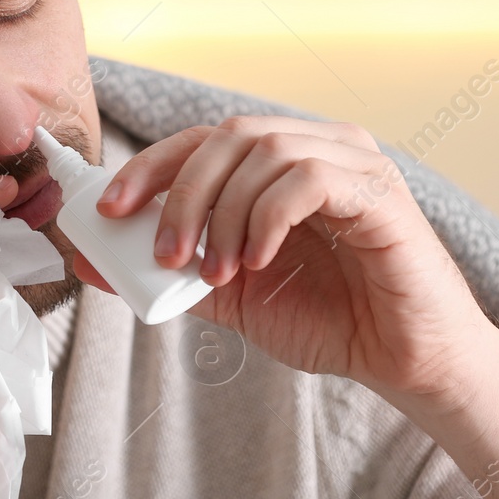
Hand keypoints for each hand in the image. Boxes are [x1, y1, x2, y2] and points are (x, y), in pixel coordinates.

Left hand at [72, 116, 493, 402]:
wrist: (406, 362)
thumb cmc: (329, 320)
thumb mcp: (232, 297)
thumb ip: (169, 275)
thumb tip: (92, 261)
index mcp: (280, 164)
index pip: (203, 140)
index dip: (151, 167)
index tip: (111, 211)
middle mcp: (319, 147)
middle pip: (227, 136)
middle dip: (180, 193)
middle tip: (163, 254)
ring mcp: (354, 162)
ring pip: (264, 151)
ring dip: (224, 214)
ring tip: (218, 271)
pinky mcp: (381, 191)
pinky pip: (308, 177)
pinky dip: (267, 216)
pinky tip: (258, 261)